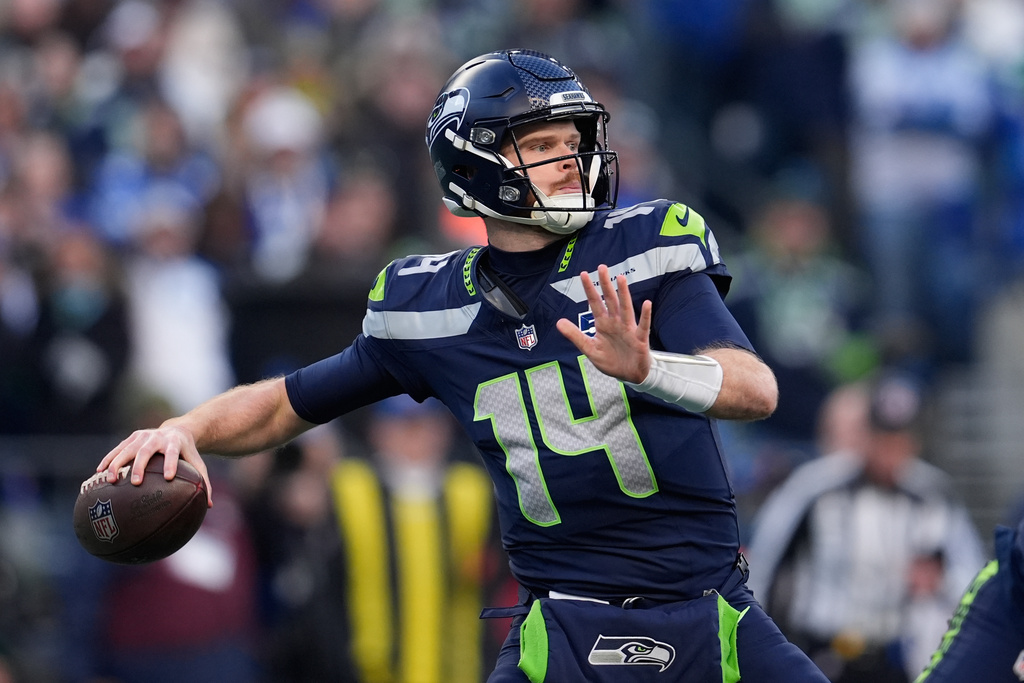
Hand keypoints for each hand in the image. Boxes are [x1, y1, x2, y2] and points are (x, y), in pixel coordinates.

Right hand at [97, 424, 213, 506]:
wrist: (177, 430)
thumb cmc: (187, 453)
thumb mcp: (198, 464)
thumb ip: (204, 483)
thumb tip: (209, 506)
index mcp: (175, 443)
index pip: (173, 453)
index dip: (170, 463)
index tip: (168, 477)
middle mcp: (158, 437)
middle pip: (146, 450)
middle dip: (140, 465)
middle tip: (136, 482)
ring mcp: (143, 436)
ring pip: (127, 449)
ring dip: (117, 463)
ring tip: (109, 480)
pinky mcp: (132, 437)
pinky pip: (117, 449)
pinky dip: (108, 459)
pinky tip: (98, 473)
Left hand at [556, 264, 651, 383]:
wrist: (628, 375)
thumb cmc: (611, 360)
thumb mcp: (589, 349)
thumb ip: (575, 336)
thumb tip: (558, 322)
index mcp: (603, 324)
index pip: (594, 303)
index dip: (589, 289)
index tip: (584, 274)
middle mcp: (615, 322)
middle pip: (610, 300)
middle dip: (605, 284)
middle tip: (602, 267)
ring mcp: (628, 329)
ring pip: (626, 308)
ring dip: (623, 294)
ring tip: (621, 278)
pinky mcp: (640, 339)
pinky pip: (643, 325)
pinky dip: (645, 315)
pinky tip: (646, 303)